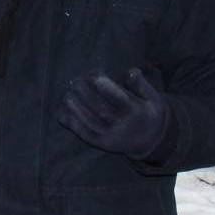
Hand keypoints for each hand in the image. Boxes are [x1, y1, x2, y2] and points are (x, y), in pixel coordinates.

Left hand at [59, 68, 173, 159]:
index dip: (105, 87)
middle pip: (100, 109)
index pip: (119, 99)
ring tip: (67, 93)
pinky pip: (83, 133)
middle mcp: (122, 126)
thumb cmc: (148, 112)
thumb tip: (131, 71)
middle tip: (76, 80)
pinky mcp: (100, 143)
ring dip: (75, 106)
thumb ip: (141, 84)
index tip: (94, 75)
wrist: (151, 140)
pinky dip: (70, 122)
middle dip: (85, 93)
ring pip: (89, 121)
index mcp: (135, 112)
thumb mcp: (153, 97)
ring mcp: (110, 136)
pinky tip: (61, 111)